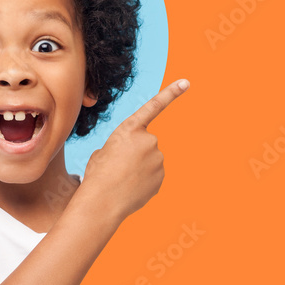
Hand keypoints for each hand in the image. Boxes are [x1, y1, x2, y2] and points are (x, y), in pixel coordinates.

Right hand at [78, 79, 189, 220]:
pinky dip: (144, 181)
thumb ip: (124, 146)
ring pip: (150, 161)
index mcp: (130, 129)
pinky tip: (131, 188)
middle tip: (119, 167)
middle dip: (135, 153)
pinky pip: (153, 175)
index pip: (154, 106)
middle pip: (145, 143)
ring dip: (139, 168)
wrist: (102, 202)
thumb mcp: (104, 151)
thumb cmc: (98, 174)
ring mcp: (158, 159)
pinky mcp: (161, 176)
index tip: (186, 82)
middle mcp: (149, 140)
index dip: (171, 93)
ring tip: (123, 178)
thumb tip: (136, 158)